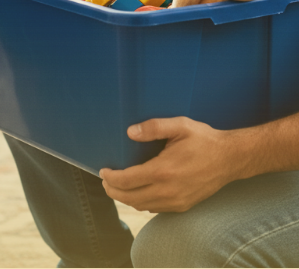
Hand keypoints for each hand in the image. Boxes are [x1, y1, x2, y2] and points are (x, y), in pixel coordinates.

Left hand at [99, 116, 238, 211]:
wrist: (231, 159)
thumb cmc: (204, 140)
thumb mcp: (179, 125)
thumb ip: (153, 127)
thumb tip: (130, 132)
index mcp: (164, 171)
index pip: (127, 181)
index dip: (111, 178)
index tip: (103, 171)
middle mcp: (168, 191)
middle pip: (130, 198)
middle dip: (113, 191)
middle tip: (105, 180)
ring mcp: (176, 201)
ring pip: (142, 206)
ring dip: (126, 198)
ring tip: (118, 186)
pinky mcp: (184, 206)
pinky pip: (155, 208)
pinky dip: (142, 202)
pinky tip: (138, 191)